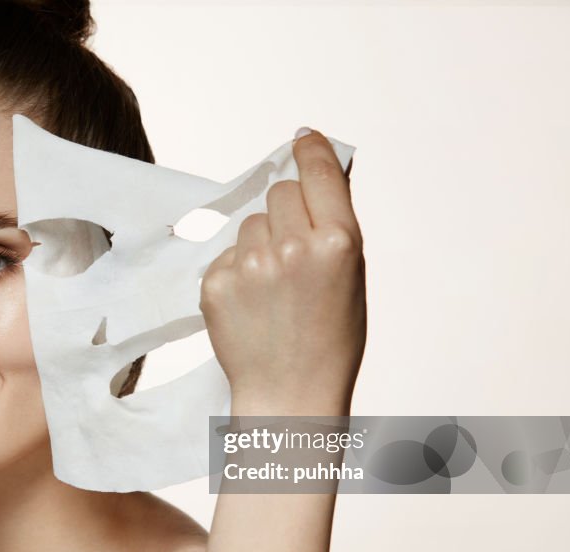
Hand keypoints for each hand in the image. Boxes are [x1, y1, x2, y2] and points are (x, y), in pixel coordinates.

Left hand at [199, 127, 365, 412]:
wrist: (290, 394)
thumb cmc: (331, 340)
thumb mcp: (353, 278)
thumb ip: (336, 225)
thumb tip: (321, 172)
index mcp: (339, 243)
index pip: (318, 172)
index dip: (310, 151)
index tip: (303, 140)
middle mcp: (293, 247)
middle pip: (281, 192)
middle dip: (288, 209)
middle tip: (295, 249)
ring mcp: (251, 265)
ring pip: (251, 222)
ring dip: (261, 241)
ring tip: (274, 287)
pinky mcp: (217, 283)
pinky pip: (227, 253)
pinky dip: (238, 270)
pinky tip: (253, 303)